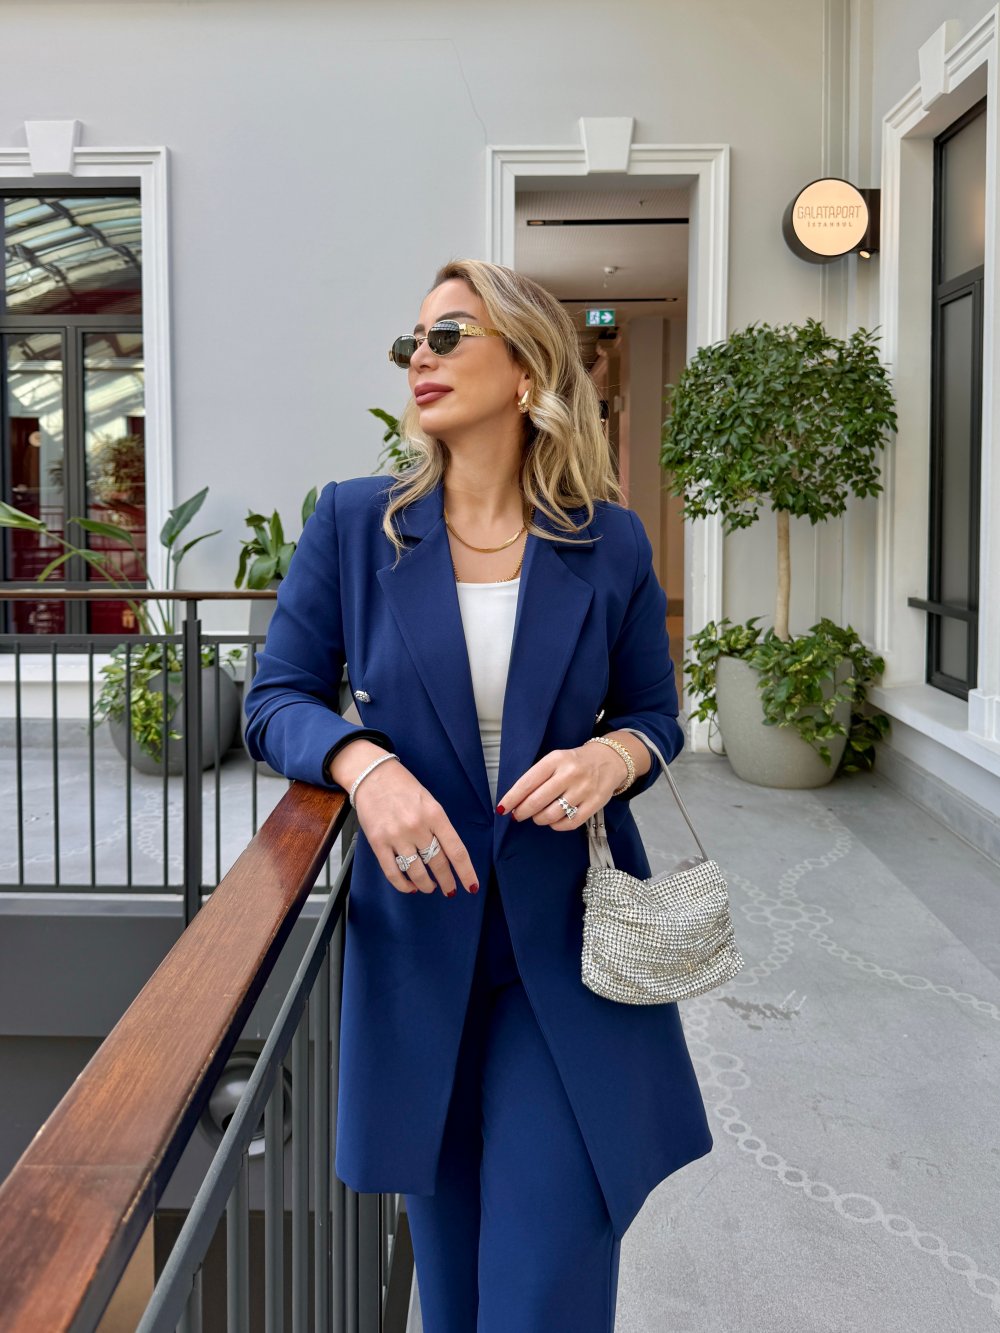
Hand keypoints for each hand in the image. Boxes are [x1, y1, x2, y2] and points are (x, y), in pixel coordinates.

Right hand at [351, 758, 478, 897]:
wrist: (372, 775)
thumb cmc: (403, 788)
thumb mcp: (429, 802)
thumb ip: (438, 827)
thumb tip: (448, 856)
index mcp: (435, 814)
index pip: (456, 850)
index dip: (465, 872)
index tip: (471, 886)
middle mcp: (417, 826)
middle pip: (438, 863)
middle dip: (446, 881)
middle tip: (449, 889)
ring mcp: (396, 835)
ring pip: (416, 871)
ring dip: (426, 885)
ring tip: (429, 887)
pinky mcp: (378, 842)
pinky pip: (392, 872)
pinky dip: (403, 885)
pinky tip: (410, 887)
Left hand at [496, 744, 628, 830]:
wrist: (609, 759)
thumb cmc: (575, 762)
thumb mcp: (555, 759)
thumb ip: (538, 777)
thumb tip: (515, 801)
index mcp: (556, 759)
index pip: (527, 782)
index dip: (512, 798)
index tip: (502, 808)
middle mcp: (570, 774)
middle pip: (537, 801)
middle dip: (523, 812)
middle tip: (518, 815)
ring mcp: (584, 789)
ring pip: (551, 815)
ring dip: (539, 819)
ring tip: (538, 816)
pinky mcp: (595, 803)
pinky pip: (569, 823)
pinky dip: (556, 825)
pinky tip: (554, 820)